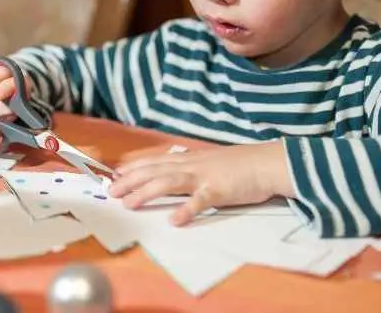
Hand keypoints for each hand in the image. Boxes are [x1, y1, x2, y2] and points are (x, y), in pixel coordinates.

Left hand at [107, 141, 292, 225]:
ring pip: (169, 182)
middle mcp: (192, 165)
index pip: (155, 161)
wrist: (269, 162)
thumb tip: (172, 172)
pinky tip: (174, 220)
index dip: (133, 167)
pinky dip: (186, 210)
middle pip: (154, 171)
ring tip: (129, 204)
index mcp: (190, 159)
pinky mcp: (220, 190)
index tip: (115, 174)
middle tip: (111, 192)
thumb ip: (191, 167)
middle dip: (130, 181)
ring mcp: (205, 177)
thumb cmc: (241, 164)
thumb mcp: (211, 161)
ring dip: (146, 193)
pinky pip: (200, 201)